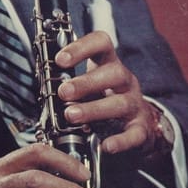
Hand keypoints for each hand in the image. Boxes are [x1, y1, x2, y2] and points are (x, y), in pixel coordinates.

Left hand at [55, 31, 156, 154]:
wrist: (136, 123)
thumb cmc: (102, 96)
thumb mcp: (87, 82)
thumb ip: (69, 80)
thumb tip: (46, 84)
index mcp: (108, 62)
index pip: (101, 43)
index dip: (81, 47)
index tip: (60, 59)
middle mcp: (124, 79)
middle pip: (113, 73)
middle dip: (85, 83)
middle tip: (63, 92)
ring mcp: (135, 103)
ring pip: (120, 103)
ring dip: (94, 109)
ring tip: (71, 116)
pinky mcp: (141, 128)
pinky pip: (135, 133)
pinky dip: (120, 140)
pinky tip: (105, 145)